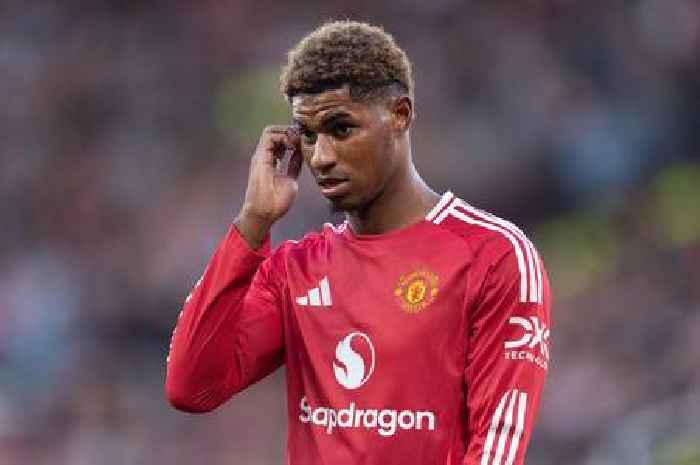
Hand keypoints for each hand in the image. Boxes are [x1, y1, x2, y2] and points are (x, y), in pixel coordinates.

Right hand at [235, 126, 301, 248]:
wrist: (265, 212)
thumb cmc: (275, 201)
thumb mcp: (290, 179)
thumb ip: (293, 166)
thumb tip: (300, 155)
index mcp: (270, 160)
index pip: (280, 140)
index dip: (292, 138)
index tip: (304, 142)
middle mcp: (264, 156)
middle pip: (275, 133)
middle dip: (290, 132)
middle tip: (302, 139)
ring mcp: (261, 155)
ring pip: (270, 131)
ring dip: (286, 133)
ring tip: (297, 142)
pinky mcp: (260, 156)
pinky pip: (269, 137)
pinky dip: (282, 136)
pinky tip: (292, 145)